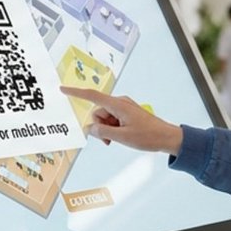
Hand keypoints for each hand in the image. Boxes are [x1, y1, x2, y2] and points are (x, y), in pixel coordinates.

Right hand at [62, 87, 184, 155]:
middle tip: (110, 140)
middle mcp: (120, 103)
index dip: (76, 93)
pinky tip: (121, 137)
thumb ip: (103, 132)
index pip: (92, 96)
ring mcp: (124, 108)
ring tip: (118, 140)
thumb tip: (90, 128)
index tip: (62, 89)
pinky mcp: (127, 114)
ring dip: (106, 130)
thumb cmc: (148, 136)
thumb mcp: (122, 137)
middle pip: (97, 112)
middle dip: (99, 127)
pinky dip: (112, 129)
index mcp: (118, 105)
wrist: (167, 138)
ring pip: (104, 118)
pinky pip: (112, 120)